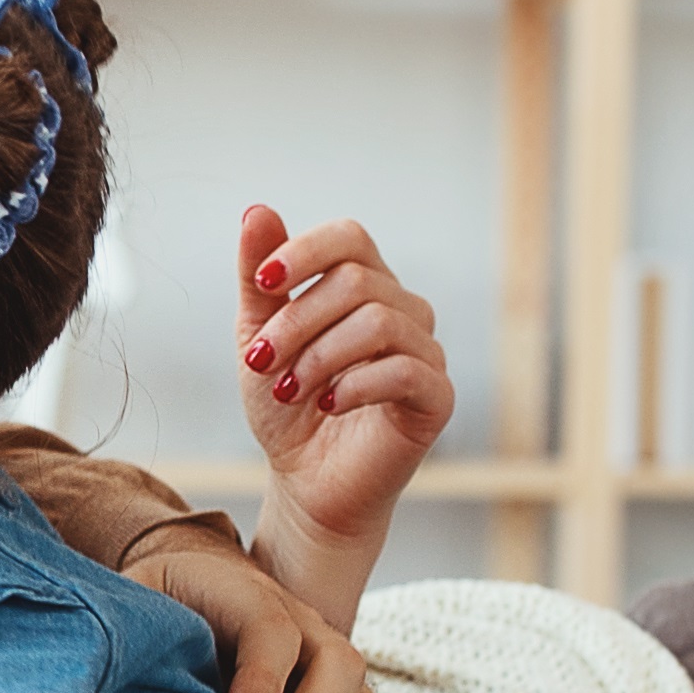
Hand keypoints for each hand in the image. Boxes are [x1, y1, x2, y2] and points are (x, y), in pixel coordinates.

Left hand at [122, 537, 392, 692]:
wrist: (186, 608)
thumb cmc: (156, 614)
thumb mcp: (139, 606)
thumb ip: (132, 630)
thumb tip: (97, 681)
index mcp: (250, 597)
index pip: (273, 629)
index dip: (263, 681)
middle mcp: (307, 634)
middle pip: (342, 668)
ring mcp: (329, 684)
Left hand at [236, 206, 454, 624]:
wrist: (305, 482)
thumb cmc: (286, 405)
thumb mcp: (258, 336)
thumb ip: (259, 279)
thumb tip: (256, 210)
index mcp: (363, 287)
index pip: (349, 238)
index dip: (304, 251)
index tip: (262, 284)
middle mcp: (403, 311)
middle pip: (357, 283)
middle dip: (296, 321)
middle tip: (257, 361)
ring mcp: (426, 352)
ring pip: (380, 322)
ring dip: (318, 356)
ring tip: (286, 390)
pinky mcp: (437, 397)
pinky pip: (406, 370)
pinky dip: (355, 384)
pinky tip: (326, 405)